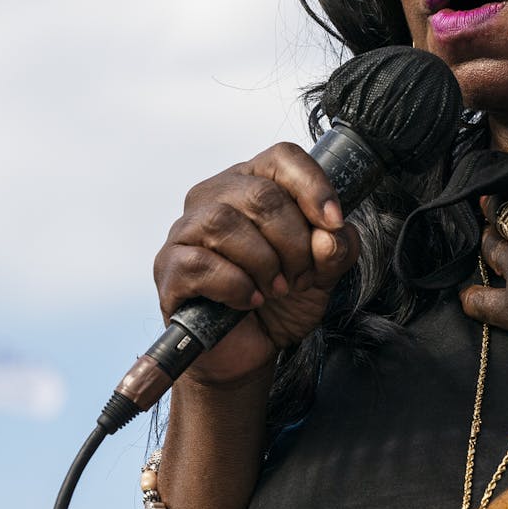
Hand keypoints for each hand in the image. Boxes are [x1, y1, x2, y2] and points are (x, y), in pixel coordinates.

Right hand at [153, 143, 360, 385]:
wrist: (250, 350)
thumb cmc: (282, 300)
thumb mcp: (326, 273)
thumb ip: (338, 249)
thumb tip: (330, 236)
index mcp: (254, 184)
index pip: (282, 158)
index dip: (313, 186)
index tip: (333, 222)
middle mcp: (215, 197)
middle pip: (261, 194)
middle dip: (293, 241)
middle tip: (301, 276)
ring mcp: (186, 230)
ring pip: (224, 223)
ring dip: (264, 262)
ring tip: (277, 288)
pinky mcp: (169, 268)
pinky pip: (200, 263)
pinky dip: (235, 285)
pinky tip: (250, 300)